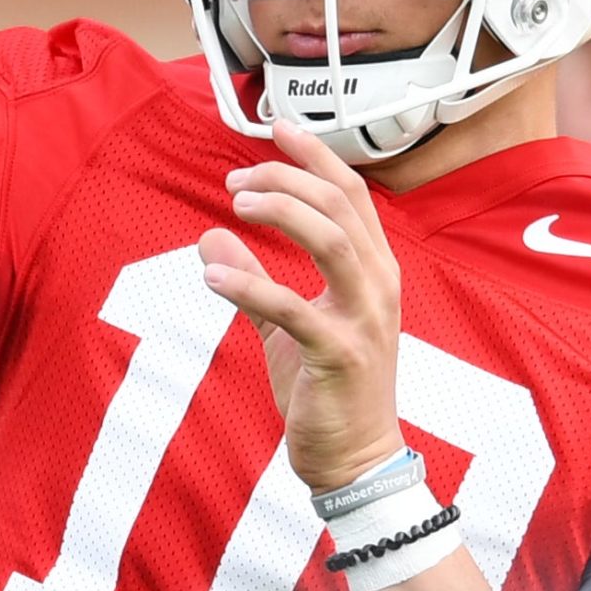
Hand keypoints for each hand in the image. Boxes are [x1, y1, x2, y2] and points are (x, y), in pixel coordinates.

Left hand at [197, 121, 406, 492]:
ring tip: (235, 202)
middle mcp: (378, 286)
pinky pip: (295, 310)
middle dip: (287, 179)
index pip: (351, 194)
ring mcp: (365, 319)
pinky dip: (252, 286)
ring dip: (282, 212)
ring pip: (333, 241)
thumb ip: (254, 281)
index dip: (316, 156)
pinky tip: (212, 277)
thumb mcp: (286, 327)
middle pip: (341, 205)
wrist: (356, 461)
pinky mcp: (341, 355)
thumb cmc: (329, 392)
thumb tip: (211, 238)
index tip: (277, 129)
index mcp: (374, 272)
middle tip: (236, 179)